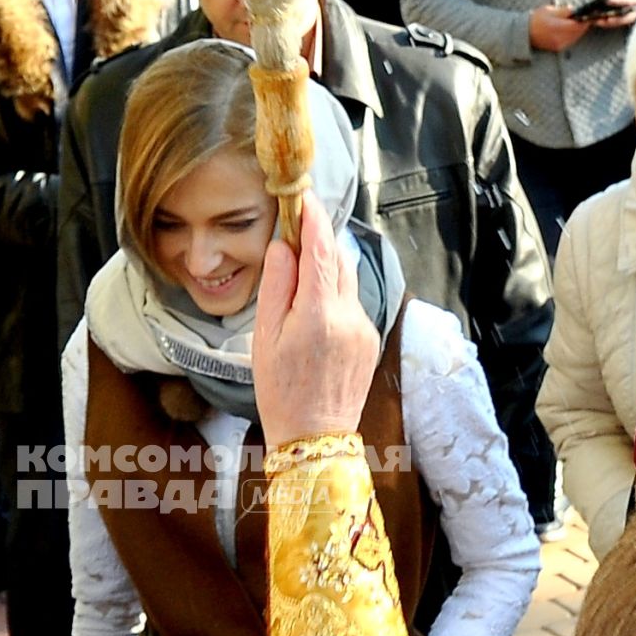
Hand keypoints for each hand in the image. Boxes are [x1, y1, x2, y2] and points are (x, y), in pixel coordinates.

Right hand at [254, 190, 379, 449]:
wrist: (314, 438)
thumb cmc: (280, 391)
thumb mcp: (265, 337)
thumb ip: (276, 286)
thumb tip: (283, 247)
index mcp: (320, 312)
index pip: (321, 248)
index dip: (313, 218)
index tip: (304, 197)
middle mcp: (350, 315)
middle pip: (338, 261)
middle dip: (318, 244)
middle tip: (293, 237)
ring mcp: (365, 328)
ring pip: (347, 283)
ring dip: (326, 273)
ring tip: (299, 284)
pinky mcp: (370, 341)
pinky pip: (352, 306)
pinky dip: (334, 300)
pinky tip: (313, 322)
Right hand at [529, 5, 591, 51]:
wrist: (524, 33)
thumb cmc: (535, 20)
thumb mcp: (550, 10)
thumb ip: (564, 11)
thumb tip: (574, 10)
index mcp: (559, 27)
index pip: (578, 24)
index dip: (586, 20)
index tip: (591, 15)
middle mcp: (560, 38)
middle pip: (578, 32)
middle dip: (584, 25)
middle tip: (588, 18)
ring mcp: (558, 44)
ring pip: (575, 37)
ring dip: (579, 31)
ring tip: (581, 24)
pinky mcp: (557, 48)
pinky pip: (570, 41)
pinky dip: (574, 36)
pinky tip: (574, 30)